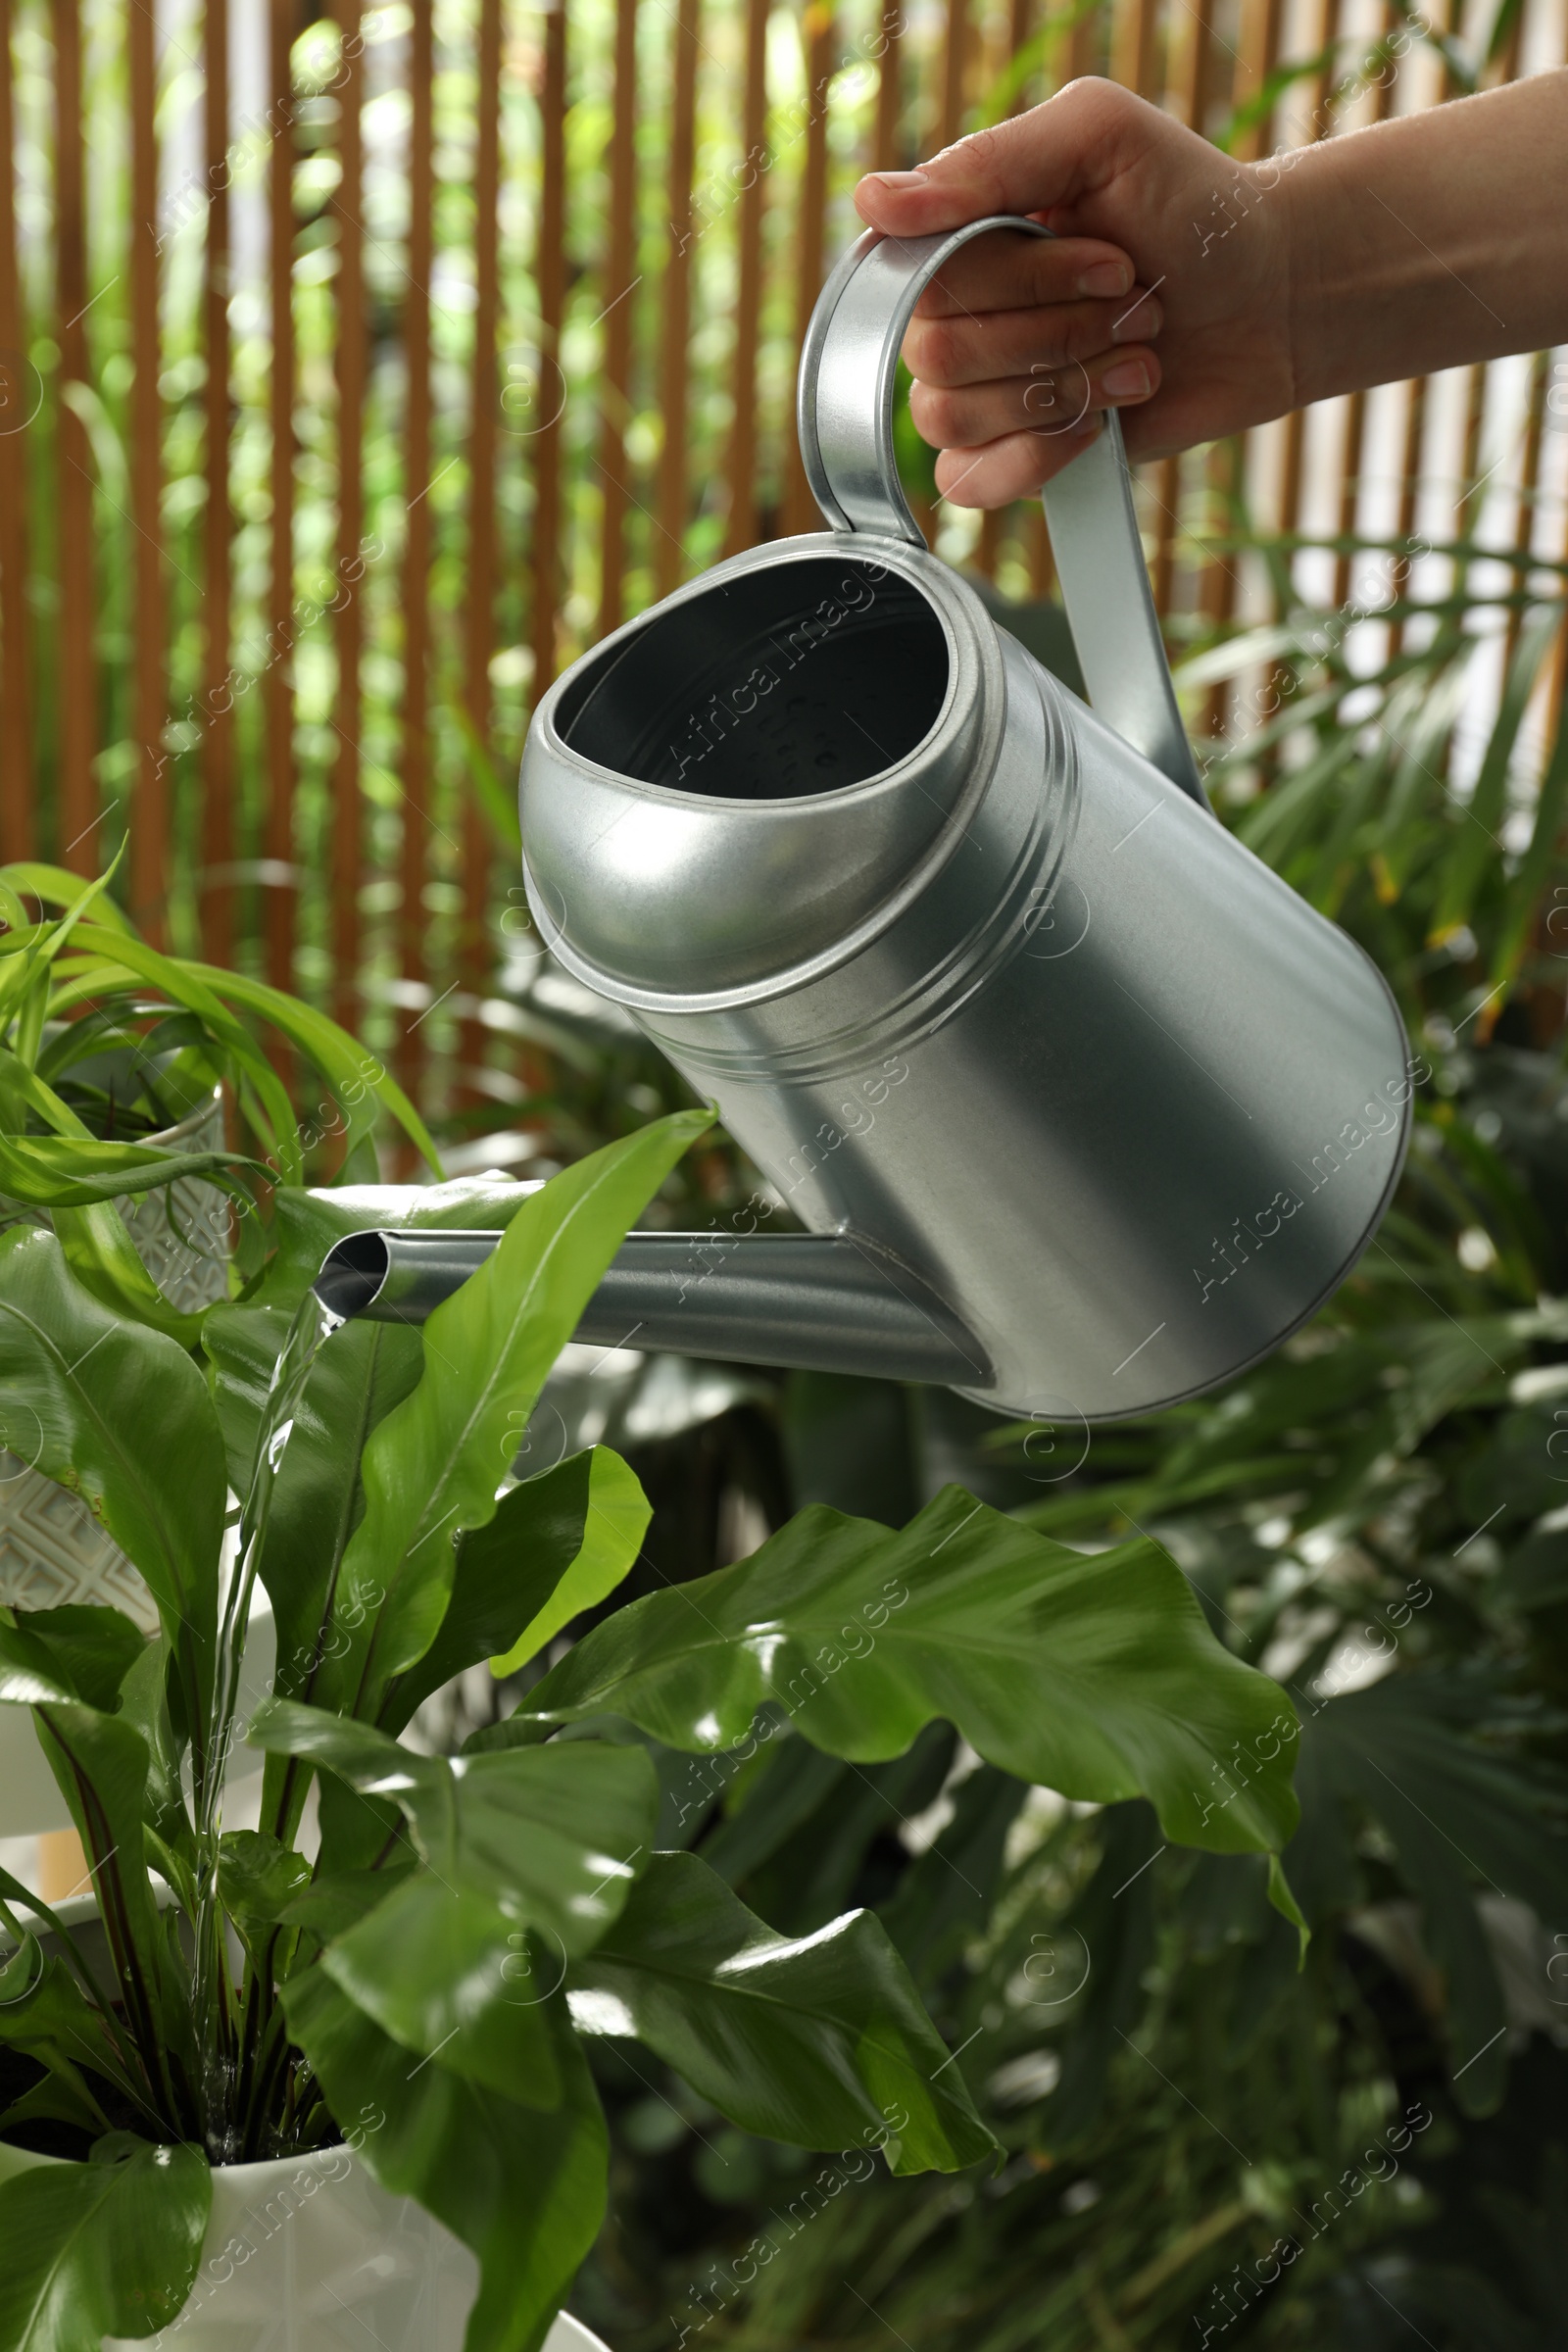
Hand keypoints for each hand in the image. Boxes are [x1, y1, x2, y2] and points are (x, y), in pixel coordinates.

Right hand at [852, 79, 1296, 504]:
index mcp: (960, 233)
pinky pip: (968, 484)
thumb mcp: (1100, 139)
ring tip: (1134, 359)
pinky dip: (1038, 458)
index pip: (925, 277)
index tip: (1111, 260)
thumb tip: (872, 200)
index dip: (1023, 280)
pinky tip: (1101, 424)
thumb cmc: (1190, 210)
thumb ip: (988, 163)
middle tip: (1134, 307)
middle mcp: (956, 311)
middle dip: (1060, 334)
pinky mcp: (1011, 458)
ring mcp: (979, 389)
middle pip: (940, 353)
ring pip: (953, 417)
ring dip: (1067, 389)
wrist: (1271, 303)